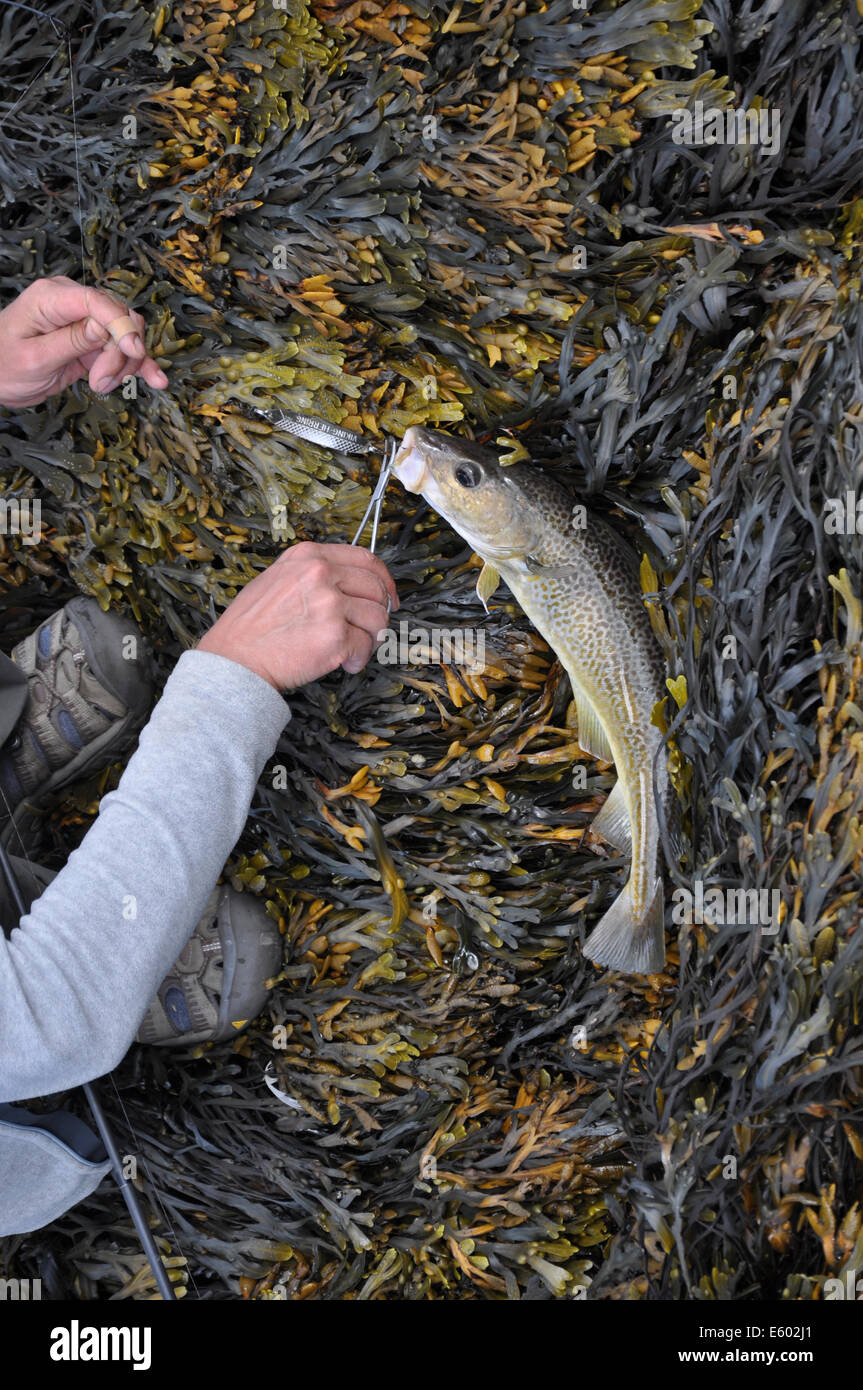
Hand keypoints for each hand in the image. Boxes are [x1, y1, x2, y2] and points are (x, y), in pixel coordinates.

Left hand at [0, 275, 168, 407]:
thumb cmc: (3, 365)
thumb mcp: (35, 358)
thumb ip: (71, 341)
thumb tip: (104, 327)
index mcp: (51, 298)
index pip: (96, 301)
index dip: (120, 324)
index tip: (134, 351)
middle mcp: (70, 303)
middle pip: (117, 317)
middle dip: (119, 353)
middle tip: (103, 381)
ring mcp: (83, 321)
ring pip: (125, 335)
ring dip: (123, 364)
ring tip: (102, 386)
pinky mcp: (91, 341)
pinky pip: (121, 349)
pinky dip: (137, 365)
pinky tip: (154, 379)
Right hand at [197, 542, 398, 689]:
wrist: (235, 660)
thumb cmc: (250, 628)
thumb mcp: (277, 579)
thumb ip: (313, 575)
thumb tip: (350, 585)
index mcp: (308, 556)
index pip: (365, 558)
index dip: (383, 580)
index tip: (388, 595)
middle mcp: (321, 574)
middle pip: (376, 589)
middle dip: (378, 613)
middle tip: (368, 631)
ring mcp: (330, 604)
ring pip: (377, 618)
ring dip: (369, 639)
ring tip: (350, 650)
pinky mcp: (336, 636)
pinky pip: (365, 646)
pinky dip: (358, 659)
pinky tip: (343, 663)